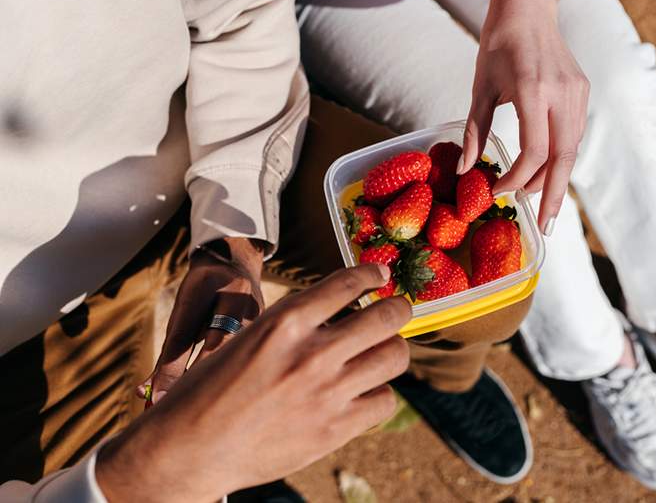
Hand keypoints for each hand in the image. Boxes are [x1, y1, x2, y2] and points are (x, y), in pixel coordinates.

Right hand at [97, 264, 410, 502]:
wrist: (189, 450)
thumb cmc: (210, 391)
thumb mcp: (247, 339)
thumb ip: (292, 327)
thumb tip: (336, 317)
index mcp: (285, 322)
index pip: (348, 282)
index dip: (371, 273)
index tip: (380, 274)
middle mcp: (313, 353)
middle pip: (387, 317)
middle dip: (398, 308)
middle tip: (397, 310)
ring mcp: (328, 392)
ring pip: (395, 357)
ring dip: (392, 349)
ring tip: (382, 352)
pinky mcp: (335, 429)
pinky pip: (384, 402)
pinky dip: (379, 394)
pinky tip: (364, 393)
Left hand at [462, 0, 588, 235]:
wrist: (529, 8)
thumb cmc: (498, 44)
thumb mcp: (480, 87)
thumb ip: (475, 131)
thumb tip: (467, 171)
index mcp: (535, 91)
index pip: (536, 151)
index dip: (518, 178)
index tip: (499, 190)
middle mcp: (563, 94)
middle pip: (563, 158)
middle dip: (553, 195)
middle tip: (546, 226)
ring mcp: (578, 93)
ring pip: (572, 148)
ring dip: (555, 177)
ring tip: (540, 202)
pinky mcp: (583, 91)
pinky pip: (574, 134)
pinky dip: (560, 157)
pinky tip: (547, 172)